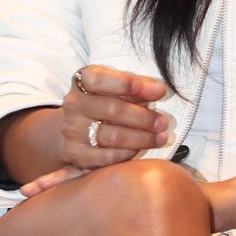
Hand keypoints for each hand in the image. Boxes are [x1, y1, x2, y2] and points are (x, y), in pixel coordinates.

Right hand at [20, 65, 169, 196]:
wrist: (73, 127)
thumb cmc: (103, 102)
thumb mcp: (116, 86)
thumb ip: (137, 86)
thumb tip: (158, 90)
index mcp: (83, 82)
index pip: (100, 79)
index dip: (127, 84)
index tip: (157, 91)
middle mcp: (74, 104)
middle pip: (112, 110)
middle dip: (143, 117)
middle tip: (163, 122)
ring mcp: (73, 130)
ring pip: (112, 136)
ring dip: (142, 138)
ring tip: (160, 137)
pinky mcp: (77, 154)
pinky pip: (107, 156)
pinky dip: (128, 153)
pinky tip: (141, 149)